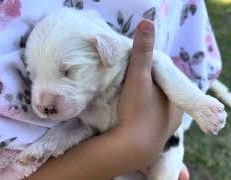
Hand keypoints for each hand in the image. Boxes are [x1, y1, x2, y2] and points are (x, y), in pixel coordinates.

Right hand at [115, 20, 182, 155]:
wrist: (131, 148)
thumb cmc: (137, 110)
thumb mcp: (138, 77)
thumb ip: (142, 51)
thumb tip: (147, 22)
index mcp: (176, 97)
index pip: (165, 77)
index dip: (150, 70)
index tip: (135, 68)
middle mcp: (175, 113)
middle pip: (159, 92)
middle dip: (146, 85)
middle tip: (128, 81)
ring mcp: (165, 128)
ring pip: (154, 106)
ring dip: (143, 100)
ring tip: (126, 97)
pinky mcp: (153, 139)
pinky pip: (148, 120)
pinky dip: (140, 114)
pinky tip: (130, 114)